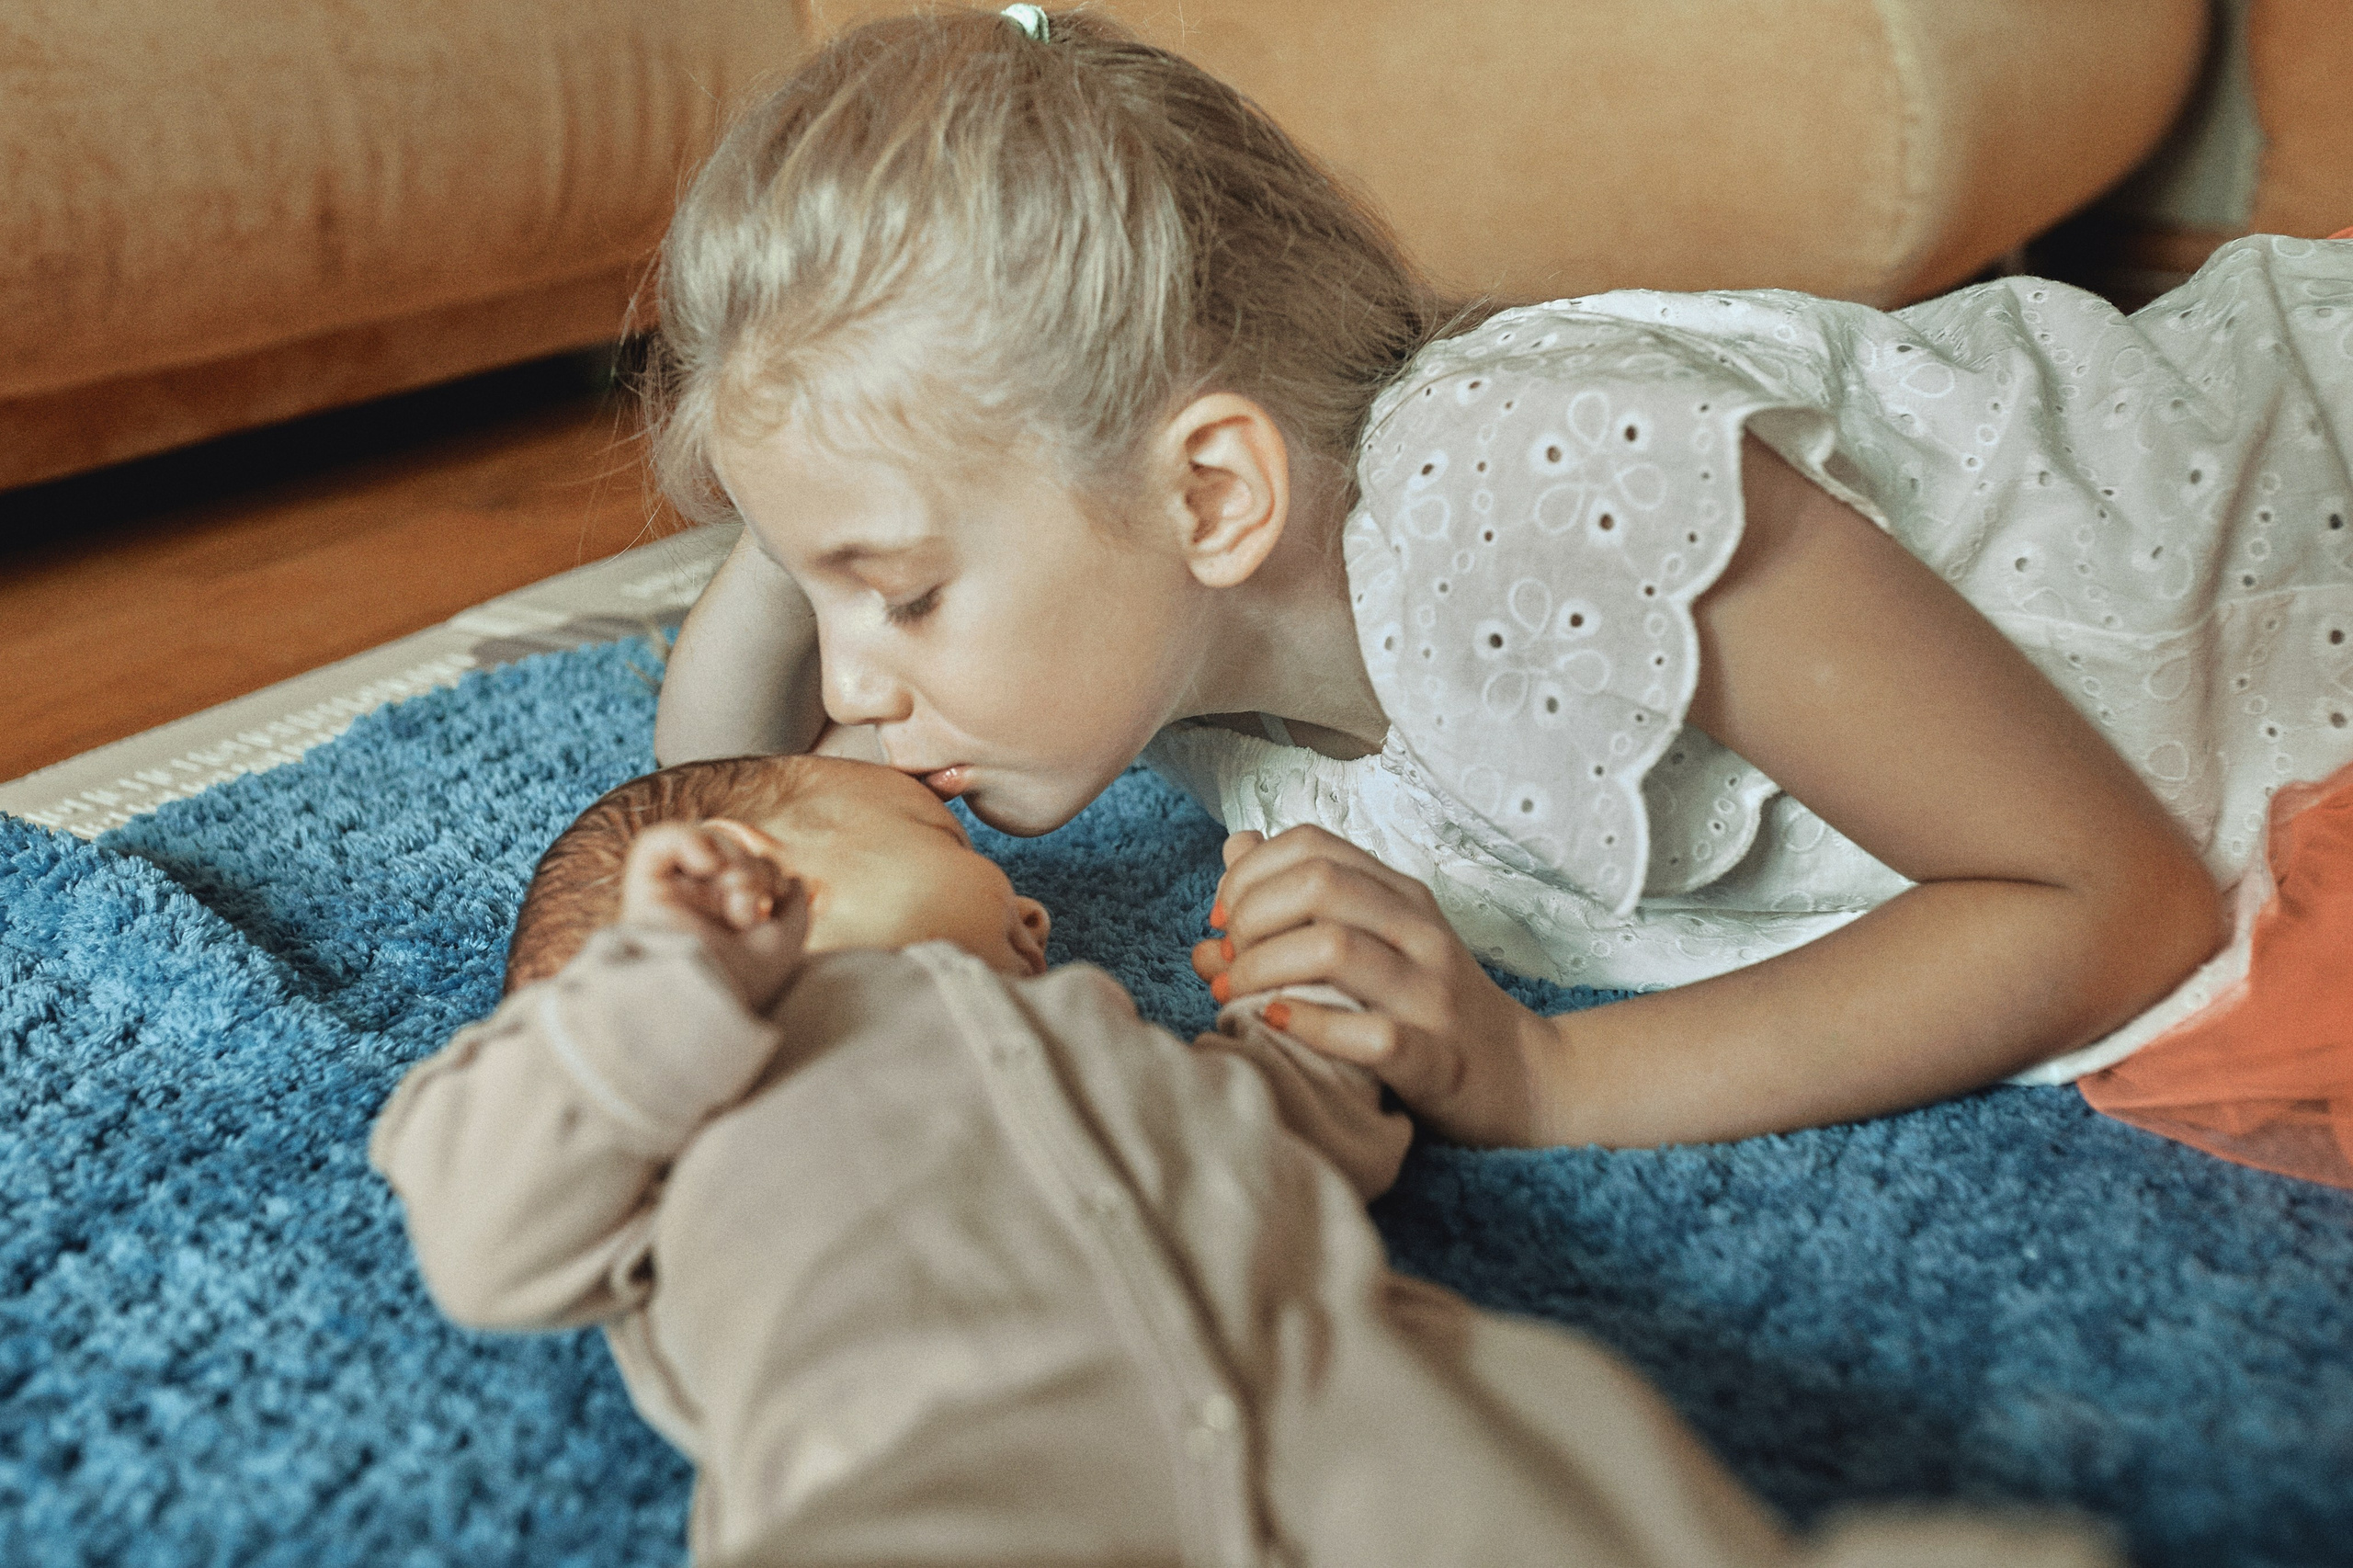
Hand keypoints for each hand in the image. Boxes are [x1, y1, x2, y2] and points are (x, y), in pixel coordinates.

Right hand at [619, 821, 809, 1012]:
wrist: (705, 1003)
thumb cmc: (745, 984)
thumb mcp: (786, 944)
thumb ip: (794, 910)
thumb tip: (794, 881)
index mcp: (725, 921)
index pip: (749, 870)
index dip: (770, 871)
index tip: (776, 895)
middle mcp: (694, 908)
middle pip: (728, 854)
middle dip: (753, 870)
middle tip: (750, 909)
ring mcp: (669, 899)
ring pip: (700, 844)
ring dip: (731, 857)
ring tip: (738, 890)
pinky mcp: (642, 892)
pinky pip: (655, 843)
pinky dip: (686, 839)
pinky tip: (708, 863)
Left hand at [1190, 826, 1549, 1145]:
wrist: (1524, 1078)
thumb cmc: (1430, 1007)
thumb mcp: (1377, 938)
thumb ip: (1309, 896)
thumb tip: (1235, 850)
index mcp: (1400, 897)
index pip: (1312, 846)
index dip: (1249, 873)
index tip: (1222, 919)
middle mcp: (1418, 933)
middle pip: (1318, 885)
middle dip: (1250, 916)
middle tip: (1223, 960)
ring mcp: (1432, 995)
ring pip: (1335, 948)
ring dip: (1262, 969)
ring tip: (1231, 995)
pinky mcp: (1437, 1059)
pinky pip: (1371, 1035)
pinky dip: (1310, 1025)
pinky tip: (1275, 1023)